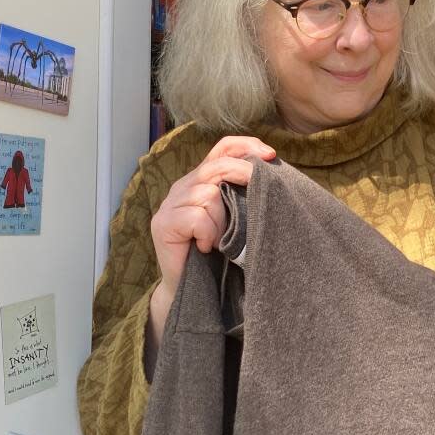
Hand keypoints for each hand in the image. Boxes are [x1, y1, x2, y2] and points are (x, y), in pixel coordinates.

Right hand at [150, 136, 275, 298]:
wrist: (193, 289)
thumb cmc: (218, 254)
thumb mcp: (234, 218)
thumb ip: (240, 195)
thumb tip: (269, 175)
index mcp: (201, 180)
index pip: (222, 148)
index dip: (246, 145)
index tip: (271, 155)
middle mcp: (183, 186)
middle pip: (217, 166)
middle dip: (243, 176)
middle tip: (258, 197)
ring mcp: (170, 204)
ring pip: (209, 195)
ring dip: (222, 222)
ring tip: (218, 241)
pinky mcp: (163, 223)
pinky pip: (197, 217)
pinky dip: (208, 234)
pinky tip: (204, 247)